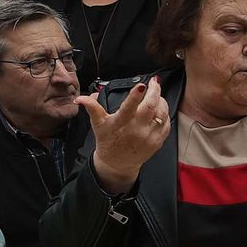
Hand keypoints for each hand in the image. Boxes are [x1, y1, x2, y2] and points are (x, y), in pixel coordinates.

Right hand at [77, 76, 170, 192]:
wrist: (117, 163)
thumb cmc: (108, 141)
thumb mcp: (98, 124)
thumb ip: (92, 107)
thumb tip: (80, 98)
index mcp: (121, 123)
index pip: (129, 107)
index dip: (136, 95)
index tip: (141, 85)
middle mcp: (136, 130)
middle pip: (150, 107)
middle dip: (155, 91)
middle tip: (154, 82)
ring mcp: (148, 136)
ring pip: (161, 114)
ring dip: (161, 101)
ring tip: (157, 94)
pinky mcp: (157, 142)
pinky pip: (166, 124)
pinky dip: (165, 114)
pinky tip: (160, 109)